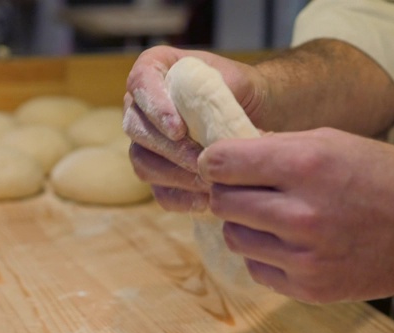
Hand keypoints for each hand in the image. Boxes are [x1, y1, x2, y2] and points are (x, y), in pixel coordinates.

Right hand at [123, 45, 266, 211]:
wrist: (257, 116)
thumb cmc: (243, 91)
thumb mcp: (238, 80)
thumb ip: (218, 89)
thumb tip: (205, 115)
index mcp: (155, 70)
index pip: (140, 83)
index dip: (155, 108)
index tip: (179, 129)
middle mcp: (142, 106)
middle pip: (136, 129)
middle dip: (169, 148)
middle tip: (199, 160)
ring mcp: (147, 142)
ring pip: (143, 162)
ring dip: (174, 175)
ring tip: (207, 182)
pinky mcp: (160, 173)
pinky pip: (159, 190)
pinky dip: (181, 198)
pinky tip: (205, 201)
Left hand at [197, 128, 393, 302]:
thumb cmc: (380, 173)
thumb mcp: (329, 141)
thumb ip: (275, 148)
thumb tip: (226, 156)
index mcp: (306, 166)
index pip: (223, 163)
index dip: (213, 161)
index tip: (217, 163)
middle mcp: (302, 214)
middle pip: (222, 202)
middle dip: (226, 191)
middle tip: (243, 189)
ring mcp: (306, 257)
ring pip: (235, 237)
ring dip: (243, 224)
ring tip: (269, 216)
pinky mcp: (311, 288)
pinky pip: (257, 268)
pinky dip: (263, 254)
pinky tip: (287, 242)